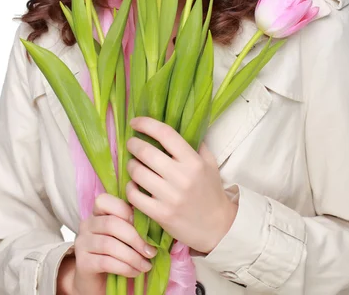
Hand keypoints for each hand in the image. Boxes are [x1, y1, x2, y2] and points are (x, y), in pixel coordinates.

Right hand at [70, 193, 157, 294]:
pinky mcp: (82, 263)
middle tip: (151, 251)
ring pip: (109, 244)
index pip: (105, 201)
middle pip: (111, 223)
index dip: (126, 210)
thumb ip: (131, 225)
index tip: (144, 226)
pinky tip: (135, 272)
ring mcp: (82, 243)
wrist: (96, 282)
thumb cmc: (116, 255)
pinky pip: (106, 262)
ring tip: (146, 265)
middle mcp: (86, 225)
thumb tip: (154, 222)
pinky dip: (125, 267)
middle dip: (135, 238)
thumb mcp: (124, 236)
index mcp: (97, 213)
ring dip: (132, 256)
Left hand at [126, 117, 237, 253]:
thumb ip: (196, 144)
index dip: (147, 124)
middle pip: (147, 152)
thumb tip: (179, 125)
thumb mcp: (209, 163)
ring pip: (138, 173)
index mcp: (193, 161)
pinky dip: (130, 188)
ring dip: (131, 165)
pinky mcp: (161, 214)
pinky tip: (133, 185)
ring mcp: (170, 197)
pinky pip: (135, 196)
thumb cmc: (211, 191)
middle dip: (133, 144)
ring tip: (133, 164)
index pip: (166, 134)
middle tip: (131, 143)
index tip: (136, 121)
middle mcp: (182, 177)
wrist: (218, 227)